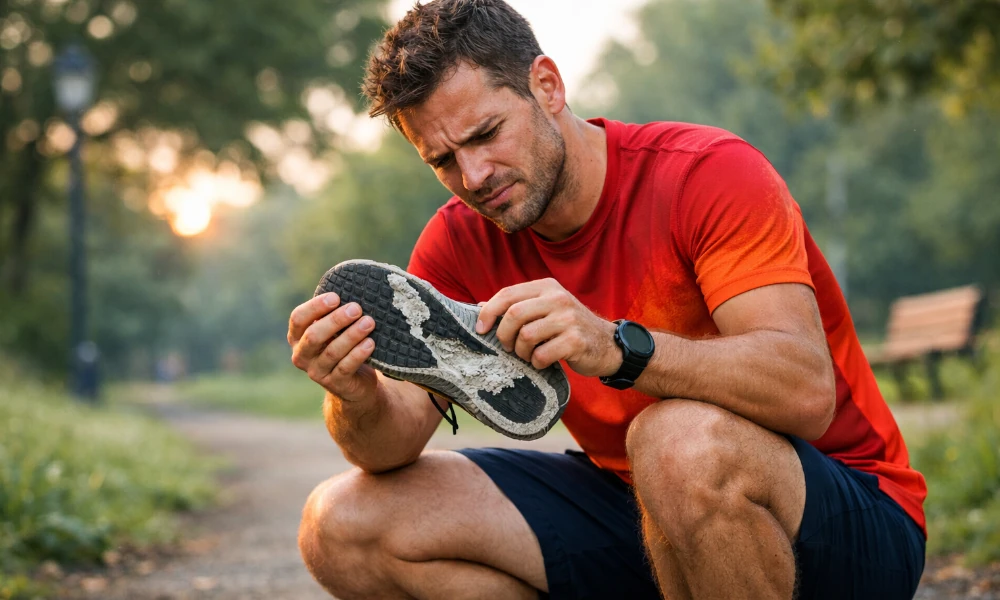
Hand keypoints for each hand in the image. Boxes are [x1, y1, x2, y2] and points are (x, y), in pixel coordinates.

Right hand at [288, 292, 377, 402]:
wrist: (355, 383)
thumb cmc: (344, 346)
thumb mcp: (335, 330)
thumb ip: (335, 313)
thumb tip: (355, 286)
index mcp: (297, 337)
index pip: (298, 319)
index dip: (315, 307)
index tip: (336, 297)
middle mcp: (302, 355)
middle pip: (314, 335)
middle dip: (336, 320)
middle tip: (356, 308)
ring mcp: (316, 372)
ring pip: (332, 352)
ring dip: (351, 335)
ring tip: (369, 322)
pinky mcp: (334, 384)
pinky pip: (345, 367)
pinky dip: (358, 354)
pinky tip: (370, 343)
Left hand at [476, 278, 621, 376]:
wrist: (607, 344)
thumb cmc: (568, 328)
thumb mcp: (545, 310)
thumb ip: (517, 306)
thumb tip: (479, 307)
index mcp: (546, 287)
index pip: (508, 294)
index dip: (489, 312)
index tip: (480, 329)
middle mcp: (557, 298)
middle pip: (514, 315)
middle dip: (504, 336)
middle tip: (509, 347)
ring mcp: (568, 319)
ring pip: (526, 336)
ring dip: (521, 352)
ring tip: (528, 355)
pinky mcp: (576, 340)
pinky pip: (542, 354)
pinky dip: (537, 363)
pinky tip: (543, 362)